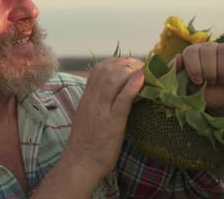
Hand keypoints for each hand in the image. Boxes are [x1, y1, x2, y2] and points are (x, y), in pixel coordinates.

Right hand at [62, 57, 144, 179]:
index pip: (98, 70)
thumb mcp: (88, 117)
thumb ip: (97, 103)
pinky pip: (122, 99)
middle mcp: (92, 100)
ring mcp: (102, 110)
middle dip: (125, 62)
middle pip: (106, 70)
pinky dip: (132, 86)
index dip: (115, 62)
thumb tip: (112, 94)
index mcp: (87, 98)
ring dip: (130, 70)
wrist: (80, 163)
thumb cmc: (86, 144)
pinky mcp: (112, 122)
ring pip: (113, 80)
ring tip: (143, 68)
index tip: (128, 63)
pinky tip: (142, 79)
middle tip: (140, 63)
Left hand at [173, 42, 223, 129]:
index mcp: (193, 53)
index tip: (197, 81)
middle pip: (208, 50)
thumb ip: (175, 75)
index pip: (191, 51)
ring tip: (223, 82)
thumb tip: (178, 57)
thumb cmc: (202, 96)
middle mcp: (209, 48)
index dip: (194, 67)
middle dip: (210, 71)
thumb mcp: (184, 89)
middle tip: (212, 83)